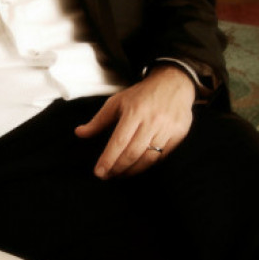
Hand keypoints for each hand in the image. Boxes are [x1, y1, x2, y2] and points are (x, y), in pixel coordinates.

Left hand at [75, 65, 195, 177]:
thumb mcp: (117, 102)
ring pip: (148, 158)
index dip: (108, 159)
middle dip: (118, 168)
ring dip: (132, 170)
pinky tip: (137, 167)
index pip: (119, 141)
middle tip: (107, 176)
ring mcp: (168, 128)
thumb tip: (79, 133)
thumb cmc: (141, 95)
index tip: (99, 172)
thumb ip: (98, 120)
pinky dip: (148, 165)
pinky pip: (162, 157)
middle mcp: (152, 121)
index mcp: (135, 111)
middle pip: (133, 153)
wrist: (173, 83)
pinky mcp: (179, 134)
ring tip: (120, 174)